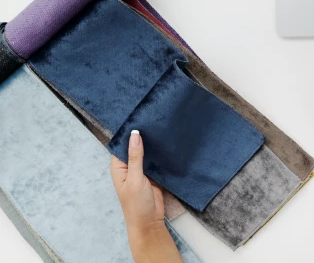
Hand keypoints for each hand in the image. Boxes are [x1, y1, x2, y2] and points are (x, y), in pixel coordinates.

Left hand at [110, 130, 182, 262]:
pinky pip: (156, 160)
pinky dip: (161, 153)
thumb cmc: (136, 203)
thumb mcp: (135, 178)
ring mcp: (142, 170)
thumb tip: (135, 134)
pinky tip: (168, 143)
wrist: (150, 222)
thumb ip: (136, 157)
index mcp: (119, 167)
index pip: (122, 145)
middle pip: (135, 147)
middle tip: (155, 119)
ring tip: (163, 127)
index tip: (140, 117)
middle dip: (143, 136)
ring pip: (147, 153)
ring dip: (153, 144)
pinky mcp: (154, 174)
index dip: (129, 133)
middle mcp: (129, 166)